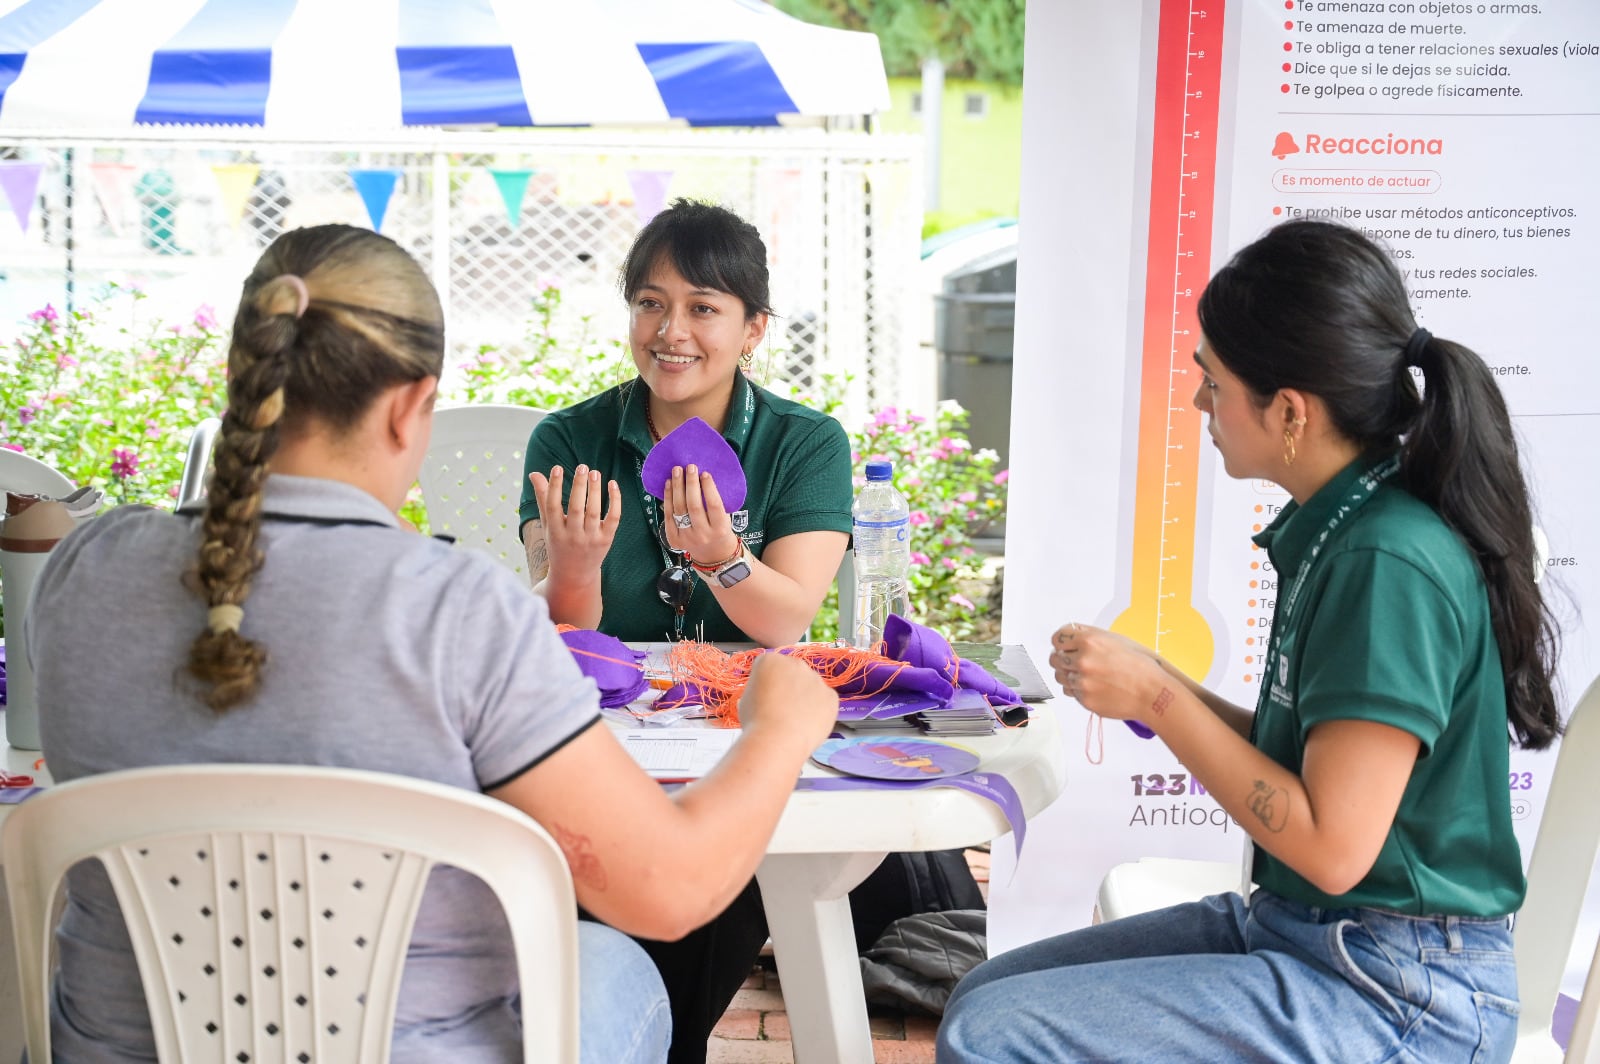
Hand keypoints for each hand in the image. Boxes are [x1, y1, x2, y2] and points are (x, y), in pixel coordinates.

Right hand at [528, 465, 621, 579]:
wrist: (574, 575)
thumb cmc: (559, 544)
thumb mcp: (549, 524)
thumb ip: (543, 498)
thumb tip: (534, 473)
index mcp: (555, 531)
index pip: (553, 506)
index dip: (555, 486)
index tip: (557, 468)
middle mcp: (572, 536)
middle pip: (576, 508)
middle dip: (579, 486)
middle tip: (582, 467)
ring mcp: (590, 539)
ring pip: (594, 512)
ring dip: (595, 490)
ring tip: (595, 472)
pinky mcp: (606, 540)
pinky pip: (613, 518)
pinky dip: (615, 501)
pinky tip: (612, 484)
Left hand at [664, 463, 740, 564]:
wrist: (712, 553)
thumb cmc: (719, 529)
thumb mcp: (725, 518)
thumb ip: (714, 503)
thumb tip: (701, 476)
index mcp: (720, 529)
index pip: (714, 505)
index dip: (708, 488)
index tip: (704, 473)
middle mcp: (703, 535)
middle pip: (694, 506)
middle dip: (690, 484)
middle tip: (689, 467)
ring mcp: (687, 538)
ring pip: (679, 509)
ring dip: (677, 487)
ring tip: (677, 471)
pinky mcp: (673, 539)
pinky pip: (668, 515)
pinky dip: (667, 498)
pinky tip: (668, 484)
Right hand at [739, 651, 837, 752]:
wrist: (777, 741)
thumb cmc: (755, 722)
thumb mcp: (745, 701)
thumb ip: (758, 691)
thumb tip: (765, 698)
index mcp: (770, 660)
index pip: (768, 666)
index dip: (765, 684)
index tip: (762, 698)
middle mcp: (796, 663)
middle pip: (792, 672)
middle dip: (787, 686)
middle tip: (780, 709)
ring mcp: (816, 679)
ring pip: (810, 686)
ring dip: (804, 697)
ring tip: (794, 721)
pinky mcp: (831, 696)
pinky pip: (825, 700)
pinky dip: (819, 710)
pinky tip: (808, 724)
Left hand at [1048, 622, 1171, 727]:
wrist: (1152, 692)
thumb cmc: (1138, 665)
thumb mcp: (1114, 639)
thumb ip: (1088, 636)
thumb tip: (1068, 638)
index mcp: (1089, 641)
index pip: (1057, 638)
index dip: (1060, 643)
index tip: (1064, 646)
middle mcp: (1082, 660)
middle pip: (1054, 658)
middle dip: (1063, 659)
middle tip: (1076, 662)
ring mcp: (1082, 681)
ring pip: (1060, 676)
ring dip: (1069, 675)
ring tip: (1088, 676)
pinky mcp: (1084, 699)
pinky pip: (1070, 691)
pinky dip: (1078, 690)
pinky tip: (1094, 687)